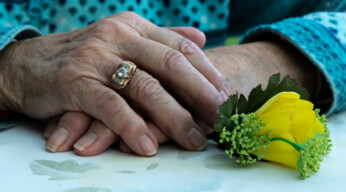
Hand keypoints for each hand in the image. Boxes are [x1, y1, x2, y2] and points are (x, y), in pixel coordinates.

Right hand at [44, 40, 320, 155]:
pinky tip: (148, 146)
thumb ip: (162, 39)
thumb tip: (201, 38)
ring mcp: (96, 57)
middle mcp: (117, 35)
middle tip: (220, 118)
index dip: (206, 72)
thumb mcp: (123, 41)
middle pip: (170, 65)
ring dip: (173, 117)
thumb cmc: (85, 58)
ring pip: (144, 87)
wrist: (28, 64)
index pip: (179, 47)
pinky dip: (131, 126)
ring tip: (194, 140)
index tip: (226, 96)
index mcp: (134, 26)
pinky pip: (110, 105)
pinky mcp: (74, 81)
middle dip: (200, 94)